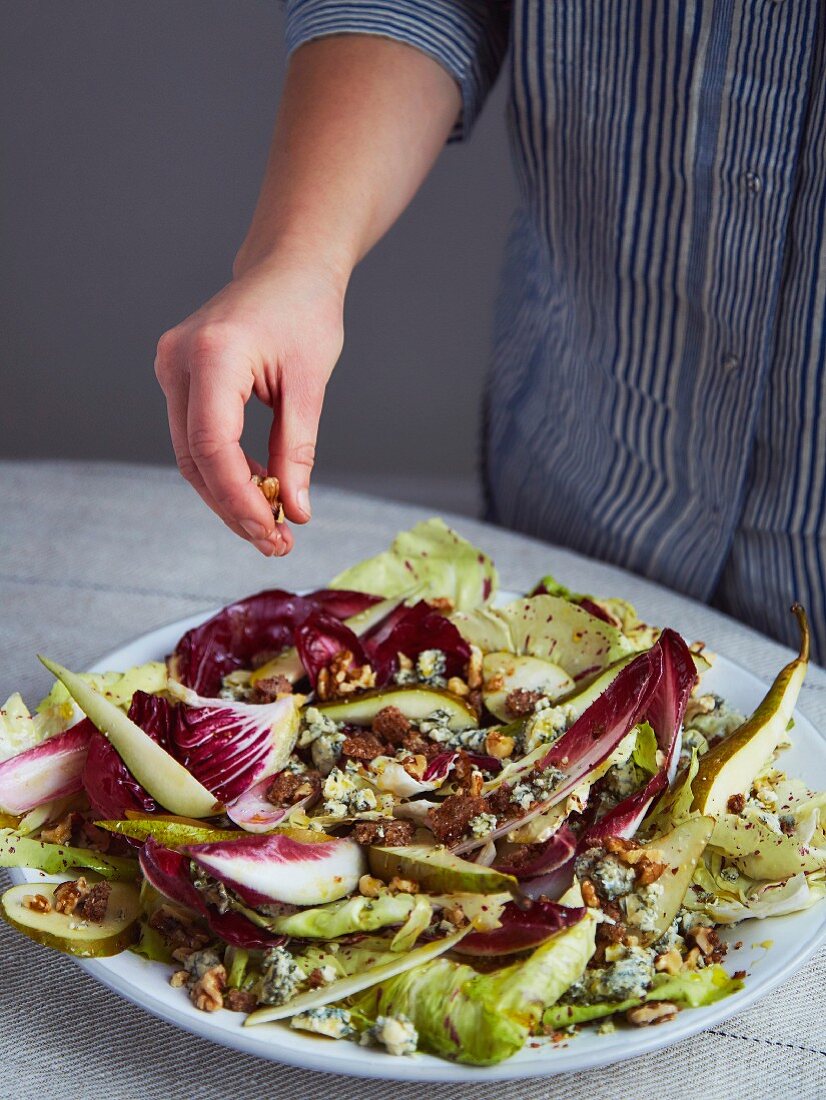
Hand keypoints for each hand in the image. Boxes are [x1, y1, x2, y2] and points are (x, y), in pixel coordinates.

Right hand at [154, 254, 345, 555]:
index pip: (212, 445)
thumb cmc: (306, 312)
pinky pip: (195, 436)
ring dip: (228, 495)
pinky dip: (224, 469)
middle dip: (234, 507)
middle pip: (194, 458)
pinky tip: (258, 491)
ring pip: (190, 454)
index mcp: (213, 354)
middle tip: (275, 542)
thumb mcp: (310, 384)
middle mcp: (178, 360)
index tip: (273, 532)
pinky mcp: (178, 376)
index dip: (239, 498)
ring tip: (272, 526)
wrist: (288, 267)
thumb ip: (298, 450)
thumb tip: (297, 511)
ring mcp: (171, 367)